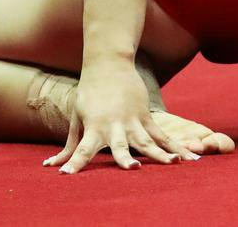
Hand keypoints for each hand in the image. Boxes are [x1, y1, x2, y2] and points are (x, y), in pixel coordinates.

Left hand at [44, 61, 188, 173]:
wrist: (109, 63)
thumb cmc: (89, 94)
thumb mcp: (77, 118)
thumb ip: (69, 145)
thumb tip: (50, 166)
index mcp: (94, 127)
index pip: (82, 149)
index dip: (74, 162)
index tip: (65, 173)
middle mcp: (114, 126)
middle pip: (121, 146)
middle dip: (126, 158)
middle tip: (133, 169)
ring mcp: (133, 121)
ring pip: (148, 141)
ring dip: (161, 154)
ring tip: (174, 164)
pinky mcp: (146, 116)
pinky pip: (162, 135)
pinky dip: (175, 146)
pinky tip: (188, 157)